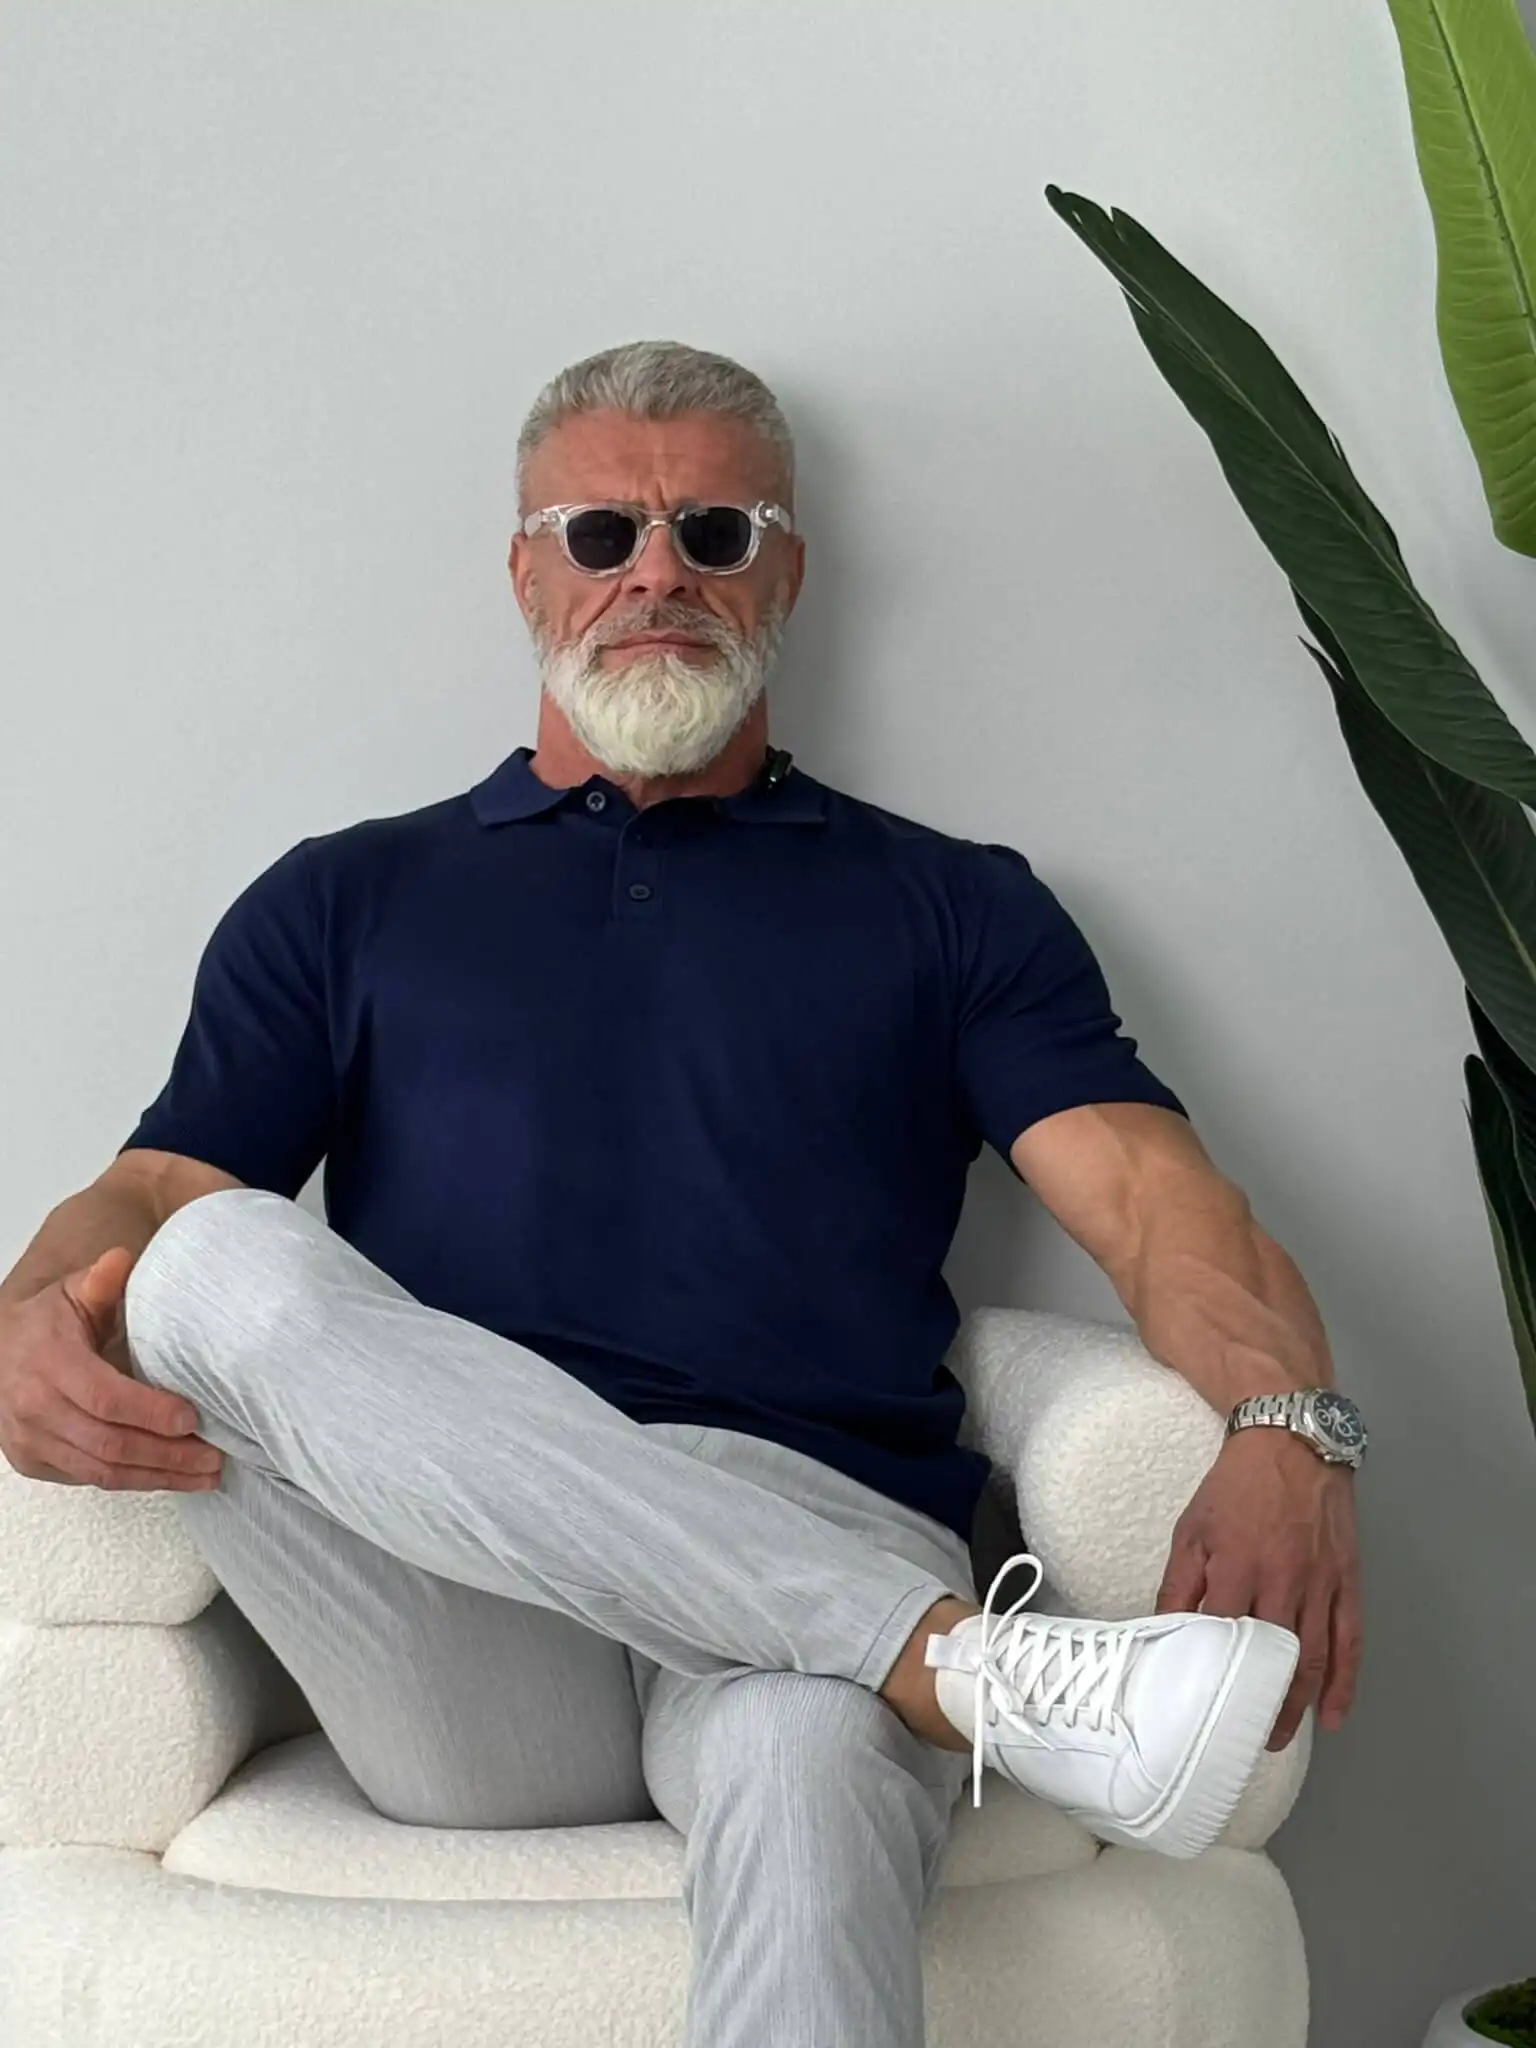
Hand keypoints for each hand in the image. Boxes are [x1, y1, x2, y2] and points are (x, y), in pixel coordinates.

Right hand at [0, 1249, 223, 1490]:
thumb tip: (121, 1259)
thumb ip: (102, 1281)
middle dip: (166, 1454)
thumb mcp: (73, 1291)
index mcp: (48, 1361)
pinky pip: (88, 1479)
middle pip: (108, 1443)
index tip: (193, 1418)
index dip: (150, 1412)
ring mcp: (29, 1440)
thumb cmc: (50, 1319)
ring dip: (157, 1477)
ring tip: (204, 1475)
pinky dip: (133, 1481)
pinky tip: (169, 1476)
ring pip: (100, 1471)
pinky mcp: (32, 1462)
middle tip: (214, 1458)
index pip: (105, 1397)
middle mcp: (33, 1406)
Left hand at [1154, 1426, 1361, 1749]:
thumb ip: (1178, 1585)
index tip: (1202, 1708)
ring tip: (1280, 1737)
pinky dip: (1344, 1682)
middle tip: (1243, 1739)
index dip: (1214, 1675)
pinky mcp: (1347, 1580)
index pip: (1223, 1636)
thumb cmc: (1235, 1488)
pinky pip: (1349, 1640)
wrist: (1291, 1443)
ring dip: (1297, 1703)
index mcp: (1237, 1566)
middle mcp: (1283, 1579)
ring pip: (1312, 1658)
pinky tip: (1333, 1714)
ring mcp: (1320, 1583)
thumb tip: (1161, 1632)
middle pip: (1271, 1657)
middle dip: (1258, 1704)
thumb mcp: (1191, 1530)